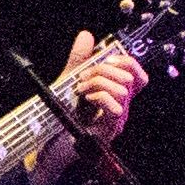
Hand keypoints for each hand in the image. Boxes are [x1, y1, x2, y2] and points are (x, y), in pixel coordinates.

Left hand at [28, 28, 146, 184]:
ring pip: (122, 89)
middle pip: (130, 78)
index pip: (138, 75)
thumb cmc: (60, 118)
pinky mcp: (108, 131)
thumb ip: (78, 60)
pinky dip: (98, 96)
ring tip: (78, 90)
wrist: (46, 149)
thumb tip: (87, 35)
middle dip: (103, 70)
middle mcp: (121, 109)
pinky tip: (84, 99)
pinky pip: (115, 106)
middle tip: (82, 78)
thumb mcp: (68, 83)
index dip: (125, 62)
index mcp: (116, 96)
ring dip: (96, 83)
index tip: (103, 60)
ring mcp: (117, 121)